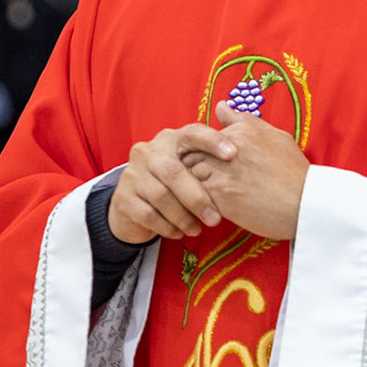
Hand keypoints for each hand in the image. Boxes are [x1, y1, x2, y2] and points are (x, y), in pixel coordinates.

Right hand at [109, 124, 234, 244]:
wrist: (132, 208)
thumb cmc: (173, 187)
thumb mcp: (190, 169)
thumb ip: (210, 159)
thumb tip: (243, 145)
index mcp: (170, 139)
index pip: (192, 133)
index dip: (212, 141)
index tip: (233, 154)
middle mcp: (148, 151)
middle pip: (174, 172)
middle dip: (197, 197)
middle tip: (215, 219)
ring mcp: (132, 174)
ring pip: (161, 196)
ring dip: (183, 216)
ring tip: (197, 230)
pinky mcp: (123, 198)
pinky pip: (148, 214)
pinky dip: (167, 226)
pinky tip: (179, 233)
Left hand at [185, 104, 308, 241]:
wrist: (306, 204)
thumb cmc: (294, 173)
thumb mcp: (275, 137)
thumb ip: (243, 121)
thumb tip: (220, 106)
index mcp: (240, 130)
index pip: (201, 140)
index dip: (203, 158)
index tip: (213, 171)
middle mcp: (228, 146)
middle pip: (190, 156)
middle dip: (193, 172)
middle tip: (207, 187)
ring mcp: (222, 169)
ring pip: (189, 176)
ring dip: (194, 189)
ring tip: (210, 200)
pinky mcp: (219, 194)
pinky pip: (195, 196)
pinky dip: (199, 205)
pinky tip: (213, 211)